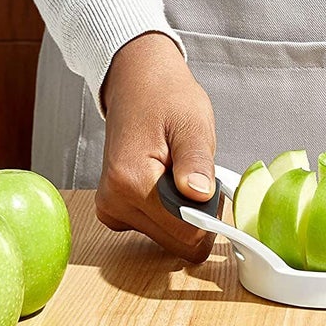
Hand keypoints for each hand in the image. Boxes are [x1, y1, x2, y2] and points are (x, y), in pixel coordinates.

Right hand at [95, 32, 217, 262]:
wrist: (137, 84)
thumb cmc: (165, 97)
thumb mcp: (192, 123)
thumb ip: (196, 163)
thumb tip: (200, 196)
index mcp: (131, 182)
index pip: (186, 234)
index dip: (209, 215)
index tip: (212, 186)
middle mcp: (115, 203)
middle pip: (177, 241)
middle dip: (197, 215)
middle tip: (196, 175)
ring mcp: (113, 209)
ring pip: (169, 238)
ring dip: (184, 212)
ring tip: (180, 172)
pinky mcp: (116, 211)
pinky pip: (157, 228)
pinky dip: (171, 211)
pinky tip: (168, 180)